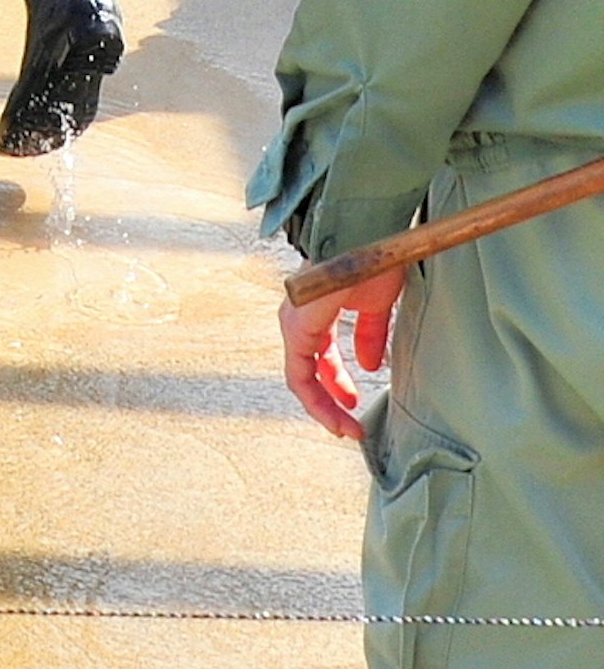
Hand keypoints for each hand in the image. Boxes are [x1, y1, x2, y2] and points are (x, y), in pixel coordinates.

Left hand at [281, 266, 405, 438]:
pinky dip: (318, 398)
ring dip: (324, 407)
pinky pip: (300, 374)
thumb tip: (370, 365)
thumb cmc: (373, 262)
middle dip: (331, 401)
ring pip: (301, 379)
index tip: (356, 404)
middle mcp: (298, 320)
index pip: (319, 358)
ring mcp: (294, 324)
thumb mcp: (375, 307)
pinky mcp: (296, 329)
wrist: (370, 239)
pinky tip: (341, 411)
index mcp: (316, 314)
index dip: (338, 383)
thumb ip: (369, 335)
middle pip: (309, 372)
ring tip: (347, 428)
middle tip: (351, 425)